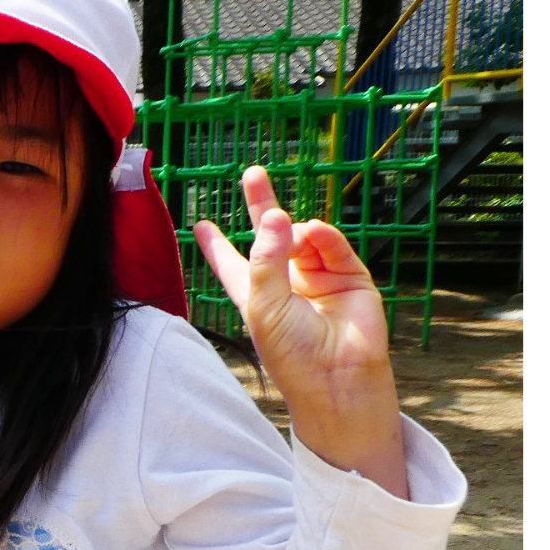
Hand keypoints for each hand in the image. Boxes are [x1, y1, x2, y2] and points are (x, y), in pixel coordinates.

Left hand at [192, 166, 407, 494]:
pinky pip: (332, 244)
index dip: (217, 245)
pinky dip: (322, 234)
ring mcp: (317, 277)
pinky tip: (313, 232)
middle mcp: (285, 283)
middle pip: (269, 236)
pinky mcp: (348, 275)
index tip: (200, 225)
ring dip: (295, 229)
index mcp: (254, 294)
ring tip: (292, 232)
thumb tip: (275, 215)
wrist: (338, 376)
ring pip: (303, 235)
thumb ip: (265, 259)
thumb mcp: (264, 305)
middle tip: (253, 173)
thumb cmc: (292, 351)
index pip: (230, 264)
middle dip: (261, 204)